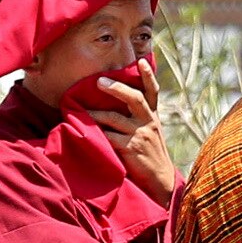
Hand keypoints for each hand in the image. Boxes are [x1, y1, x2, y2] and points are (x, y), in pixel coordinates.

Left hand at [79, 73, 178, 201]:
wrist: (161, 182)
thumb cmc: (149, 157)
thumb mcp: (150, 134)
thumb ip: (138, 119)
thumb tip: (116, 106)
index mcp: (152, 117)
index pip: (152, 92)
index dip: (148, 75)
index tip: (142, 60)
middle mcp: (149, 122)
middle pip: (134, 98)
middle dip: (116, 87)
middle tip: (99, 81)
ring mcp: (141, 135)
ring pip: (115, 118)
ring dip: (95, 114)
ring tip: (80, 111)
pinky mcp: (132, 149)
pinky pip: (110, 138)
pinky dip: (97, 134)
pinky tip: (85, 134)